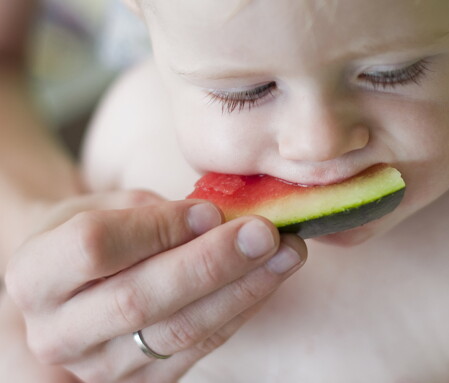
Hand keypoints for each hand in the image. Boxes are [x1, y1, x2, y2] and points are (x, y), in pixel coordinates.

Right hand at [4, 190, 305, 381]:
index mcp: (34, 275)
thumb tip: (216, 219)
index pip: (94, 246)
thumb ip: (148, 213)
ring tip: (287, 253)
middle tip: (266, 233)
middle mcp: (58, 332)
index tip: (210, 211)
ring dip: (242, 290)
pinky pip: (199, 350)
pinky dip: (240, 311)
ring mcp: (98, 367)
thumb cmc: (91, 234)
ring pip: (177, 332)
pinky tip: (269, 279)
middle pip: (140, 298)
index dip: (157, 227)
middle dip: (211, 263)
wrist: (75, 288)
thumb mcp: (100, 208)